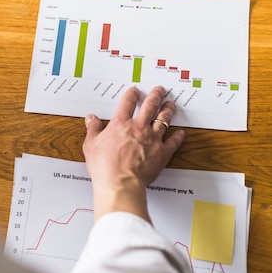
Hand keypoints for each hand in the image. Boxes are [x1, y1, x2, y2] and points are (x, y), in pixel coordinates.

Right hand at [82, 86, 184, 222]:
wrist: (120, 183)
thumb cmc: (105, 166)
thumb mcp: (91, 145)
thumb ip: (93, 129)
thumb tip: (91, 119)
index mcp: (121, 124)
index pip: (127, 102)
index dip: (132, 94)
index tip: (135, 91)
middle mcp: (139, 127)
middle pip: (150, 106)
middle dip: (156, 95)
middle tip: (159, 90)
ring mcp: (153, 139)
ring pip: (164, 119)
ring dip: (168, 110)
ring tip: (170, 104)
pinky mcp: (163, 152)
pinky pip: (174, 141)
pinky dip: (178, 136)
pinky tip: (180, 133)